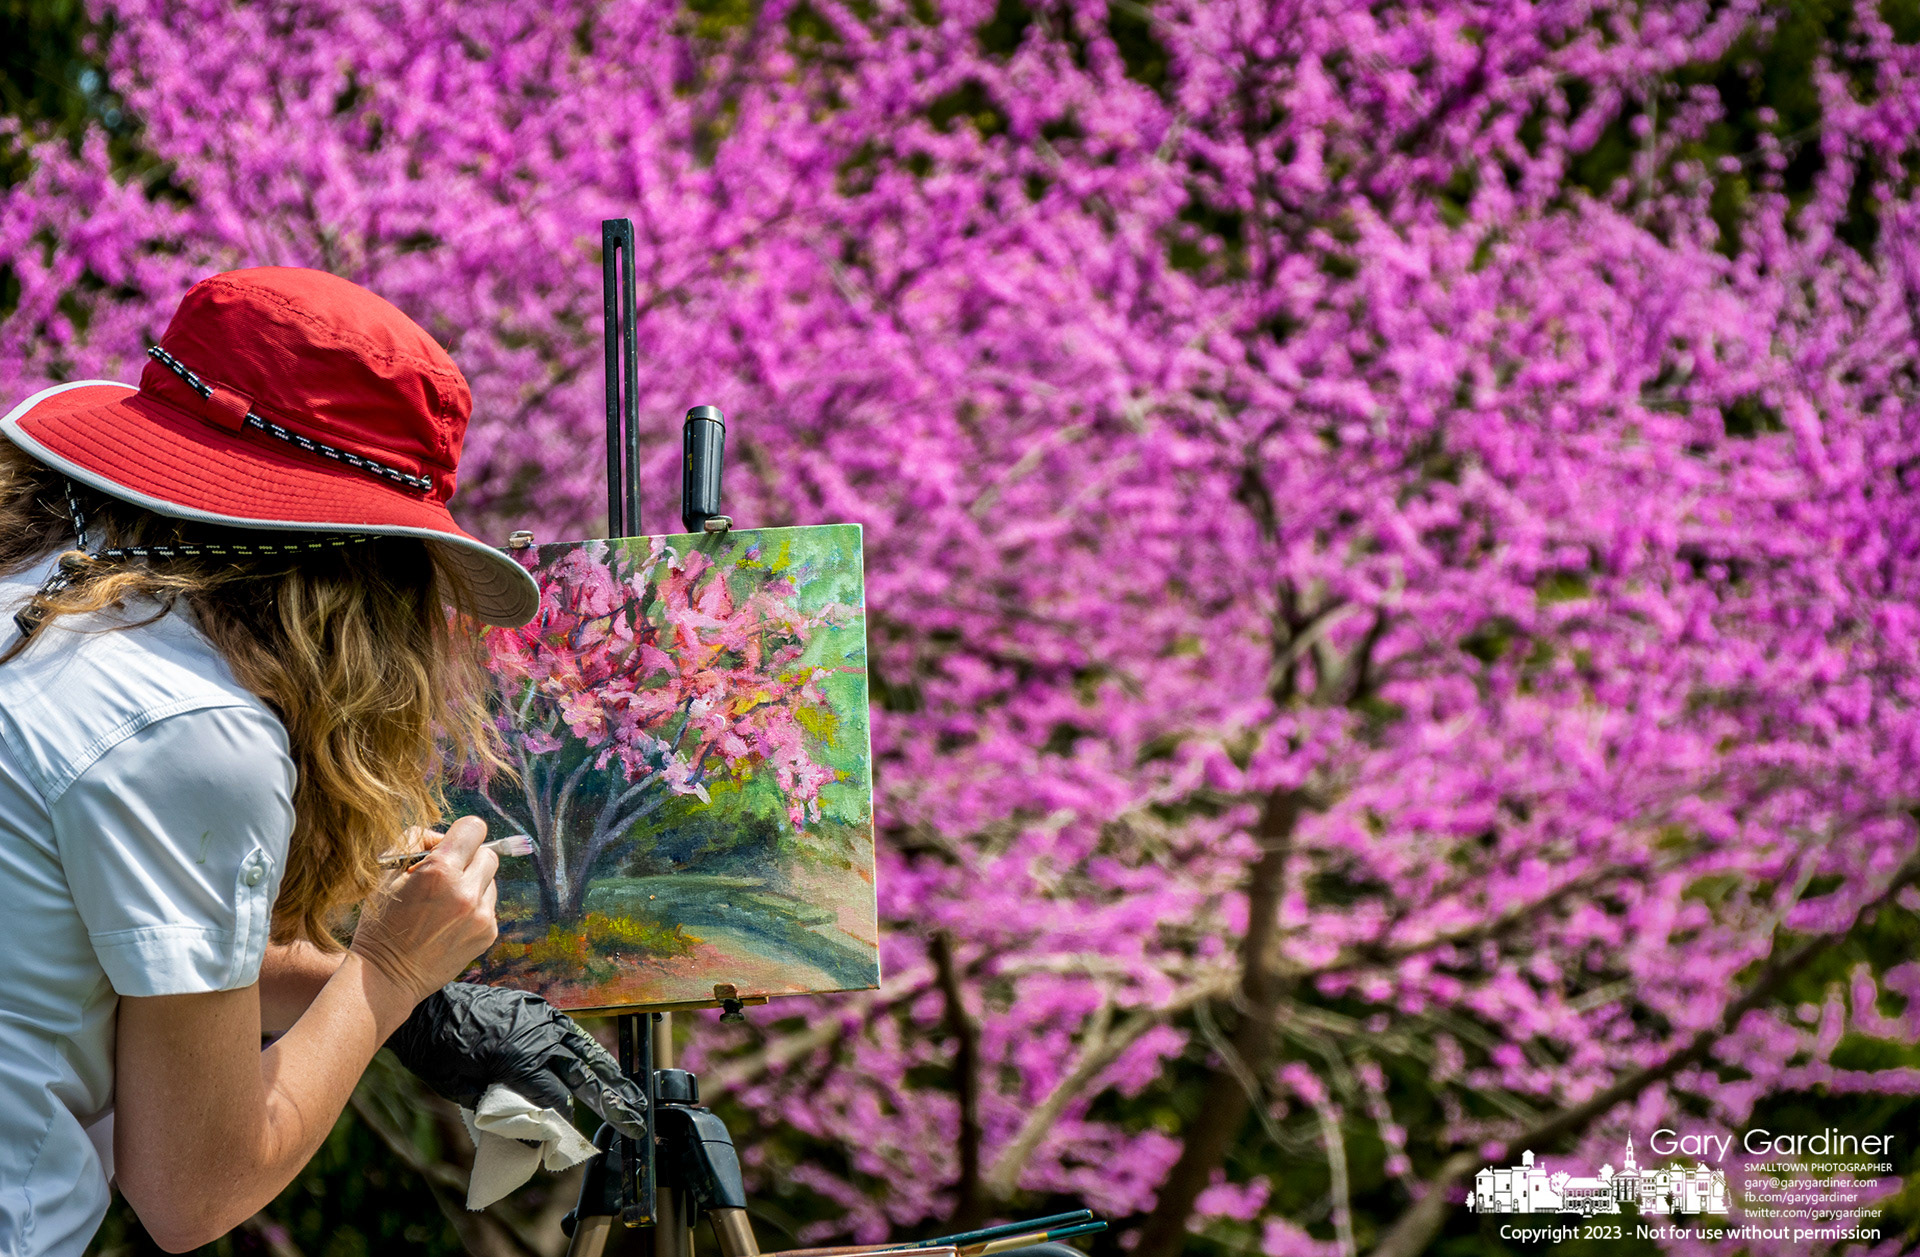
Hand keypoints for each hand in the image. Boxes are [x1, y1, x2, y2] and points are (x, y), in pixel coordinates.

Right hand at [351, 815, 499, 1005]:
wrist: (387, 977)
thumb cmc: (381, 922)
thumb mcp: (386, 872)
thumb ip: (416, 841)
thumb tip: (444, 837)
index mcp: (440, 871)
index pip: (474, 828)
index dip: (460, 833)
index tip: (449, 845)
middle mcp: (467, 892)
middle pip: (488, 854)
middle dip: (468, 858)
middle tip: (444, 875)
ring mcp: (482, 916)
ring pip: (490, 881)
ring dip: (472, 884)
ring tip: (443, 903)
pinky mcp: (488, 934)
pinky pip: (489, 906)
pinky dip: (474, 908)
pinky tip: (449, 921)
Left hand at [386, 983, 648, 1137]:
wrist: (424, 1008)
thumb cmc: (437, 1052)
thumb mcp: (464, 1091)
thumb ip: (503, 1114)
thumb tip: (533, 1140)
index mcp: (519, 1057)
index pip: (556, 1099)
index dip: (565, 1126)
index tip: (571, 1145)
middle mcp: (538, 1034)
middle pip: (583, 1073)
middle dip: (612, 1100)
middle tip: (636, 1122)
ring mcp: (541, 1017)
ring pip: (584, 1050)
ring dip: (609, 1075)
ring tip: (632, 1097)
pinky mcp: (537, 1009)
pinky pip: (571, 1033)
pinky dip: (588, 1051)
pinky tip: (602, 1066)